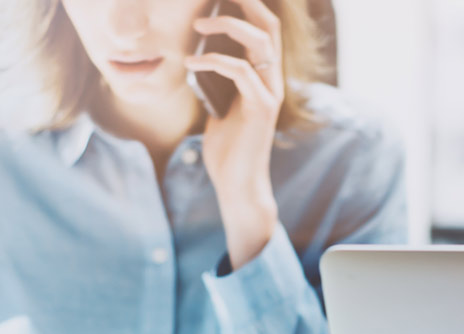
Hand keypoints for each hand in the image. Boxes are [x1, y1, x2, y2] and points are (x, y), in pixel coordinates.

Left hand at [187, 0, 282, 269]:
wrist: (238, 185)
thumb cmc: (227, 150)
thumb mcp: (218, 108)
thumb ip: (217, 84)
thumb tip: (198, 59)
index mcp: (264, 78)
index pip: (264, 30)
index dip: (249, 7)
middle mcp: (272, 81)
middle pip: (268, 26)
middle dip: (246, 3)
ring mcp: (270, 93)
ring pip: (260, 42)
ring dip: (228, 26)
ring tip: (199, 24)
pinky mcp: (261, 108)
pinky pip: (240, 71)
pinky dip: (213, 62)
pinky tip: (191, 63)